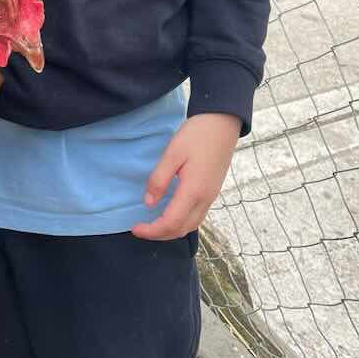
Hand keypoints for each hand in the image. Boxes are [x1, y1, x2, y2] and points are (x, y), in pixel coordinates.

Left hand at [132, 112, 240, 240]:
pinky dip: (182, 222)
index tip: (135, 228)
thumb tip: (148, 203)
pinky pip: (197, 216)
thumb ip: (159, 179)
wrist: (223, 123)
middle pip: (181, 230)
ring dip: (171, 230)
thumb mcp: (172, 153)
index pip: (171, 223)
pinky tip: (171, 213)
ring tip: (153, 224)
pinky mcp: (213, 191)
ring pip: (191, 225)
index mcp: (194, 191)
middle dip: (160, 234)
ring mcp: (211, 196)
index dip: (151, 231)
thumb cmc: (196, 135)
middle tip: (141, 228)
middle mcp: (205, 199)